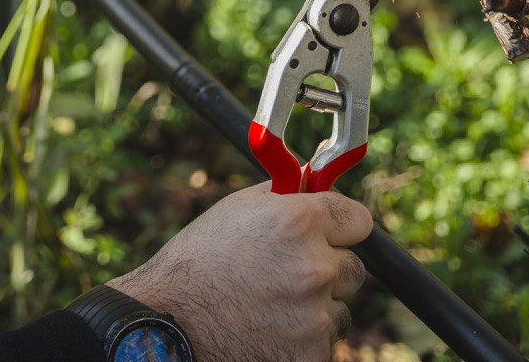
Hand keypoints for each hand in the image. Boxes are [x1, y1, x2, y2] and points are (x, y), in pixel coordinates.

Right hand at [106, 183, 370, 361]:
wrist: (169, 321)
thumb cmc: (198, 260)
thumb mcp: (236, 209)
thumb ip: (285, 196)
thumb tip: (314, 183)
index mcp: (298, 222)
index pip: (358, 219)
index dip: (343, 226)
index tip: (335, 233)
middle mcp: (314, 266)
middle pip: (353, 267)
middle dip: (327, 269)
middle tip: (285, 273)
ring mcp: (316, 315)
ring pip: (339, 307)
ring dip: (315, 306)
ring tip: (267, 304)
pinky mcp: (312, 353)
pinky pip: (324, 340)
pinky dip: (302, 337)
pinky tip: (266, 328)